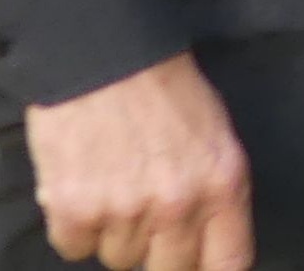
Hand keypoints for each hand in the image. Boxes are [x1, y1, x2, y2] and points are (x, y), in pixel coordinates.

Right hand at [22, 52, 253, 268]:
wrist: (103, 54)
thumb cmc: (165, 89)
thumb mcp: (215, 135)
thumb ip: (216, 192)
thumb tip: (210, 245)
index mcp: (223, 184)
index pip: (230, 263)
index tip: (194, 267)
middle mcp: (177, 206)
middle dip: (157, 254)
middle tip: (144, 216)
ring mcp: (124, 212)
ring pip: (118, 258)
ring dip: (114, 232)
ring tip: (113, 182)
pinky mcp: (73, 211)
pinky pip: (75, 248)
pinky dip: (75, 225)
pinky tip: (83, 184)